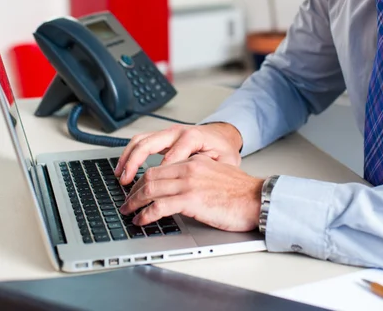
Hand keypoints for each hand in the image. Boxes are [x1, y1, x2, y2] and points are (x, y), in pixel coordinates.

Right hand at [114, 122, 242, 184]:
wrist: (223, 136)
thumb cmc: (224, 150)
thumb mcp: (225, 161)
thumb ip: (211, 170)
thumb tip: (196, 184)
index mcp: (193, 136)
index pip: (171, 156)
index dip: (160, 175)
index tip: (152, 193)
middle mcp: (177, 132)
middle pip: (149, 143)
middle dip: (134, 163)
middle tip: (126, 182)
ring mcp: (168, 133)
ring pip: (141, 140)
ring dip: (127, 157)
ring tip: (120, 175)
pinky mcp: (162, 137)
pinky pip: (141, 141)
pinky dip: (130, 153)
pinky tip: (124, 167)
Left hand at [119, 155, 262, 231]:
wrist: (256, 198)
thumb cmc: (239, 191)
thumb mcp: (214, 173)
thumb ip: (196, 174)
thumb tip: (178, 187)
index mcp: (193, 161)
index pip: (158, 167)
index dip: (141, 180)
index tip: (134, 190)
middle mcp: (188, 168)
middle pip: (150, 176)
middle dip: (133, 191)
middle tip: (126, 203)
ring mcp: (189, 183)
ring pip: (151, 189)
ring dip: (135, 203)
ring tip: (128, 213)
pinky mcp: (192, 200)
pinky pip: (160, 206)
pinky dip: (146, 214)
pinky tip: (142, 220)